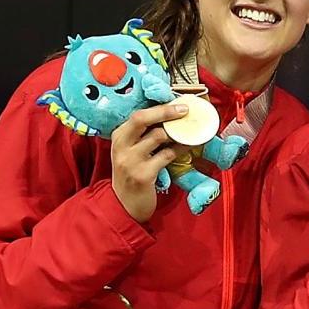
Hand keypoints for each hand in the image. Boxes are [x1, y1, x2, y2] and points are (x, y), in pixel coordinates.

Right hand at [110, 102, 187, 222]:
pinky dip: (180, 149)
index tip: (178, 104)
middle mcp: (121, 145)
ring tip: (190, 131)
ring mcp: (130, 160)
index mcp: (118, 136)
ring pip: (157, 137)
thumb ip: (143, 137)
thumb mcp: (131, 152)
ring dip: (177, 133)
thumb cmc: (132, 174)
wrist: (124, 204)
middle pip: (141, 119)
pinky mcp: (143, 174)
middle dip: (165, 112)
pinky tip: (189, 147)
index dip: (159, 108)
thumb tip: (170, 120)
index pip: (137, 115)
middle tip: (185, 110)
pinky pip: (166, 156)